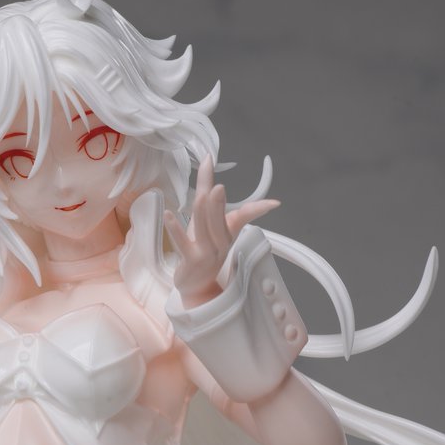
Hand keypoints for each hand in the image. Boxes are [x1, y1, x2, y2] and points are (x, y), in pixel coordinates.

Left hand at [164, 156, 279, 307]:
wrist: (196, 284)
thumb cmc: (202, 248)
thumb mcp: (208, 220)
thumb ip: (209, 191)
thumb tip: (209, 160)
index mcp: (228, 232)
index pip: (244, 216)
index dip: (259, 209)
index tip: (274, 203)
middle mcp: (220, 243)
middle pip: (220, 220)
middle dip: (219, 204)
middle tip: (219, 187)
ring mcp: (206, 253)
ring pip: (205, 229)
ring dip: (204, 211)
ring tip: (205, 193)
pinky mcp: (190, 260)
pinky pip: (182, 243)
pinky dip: (175, 229)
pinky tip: (170, 214)